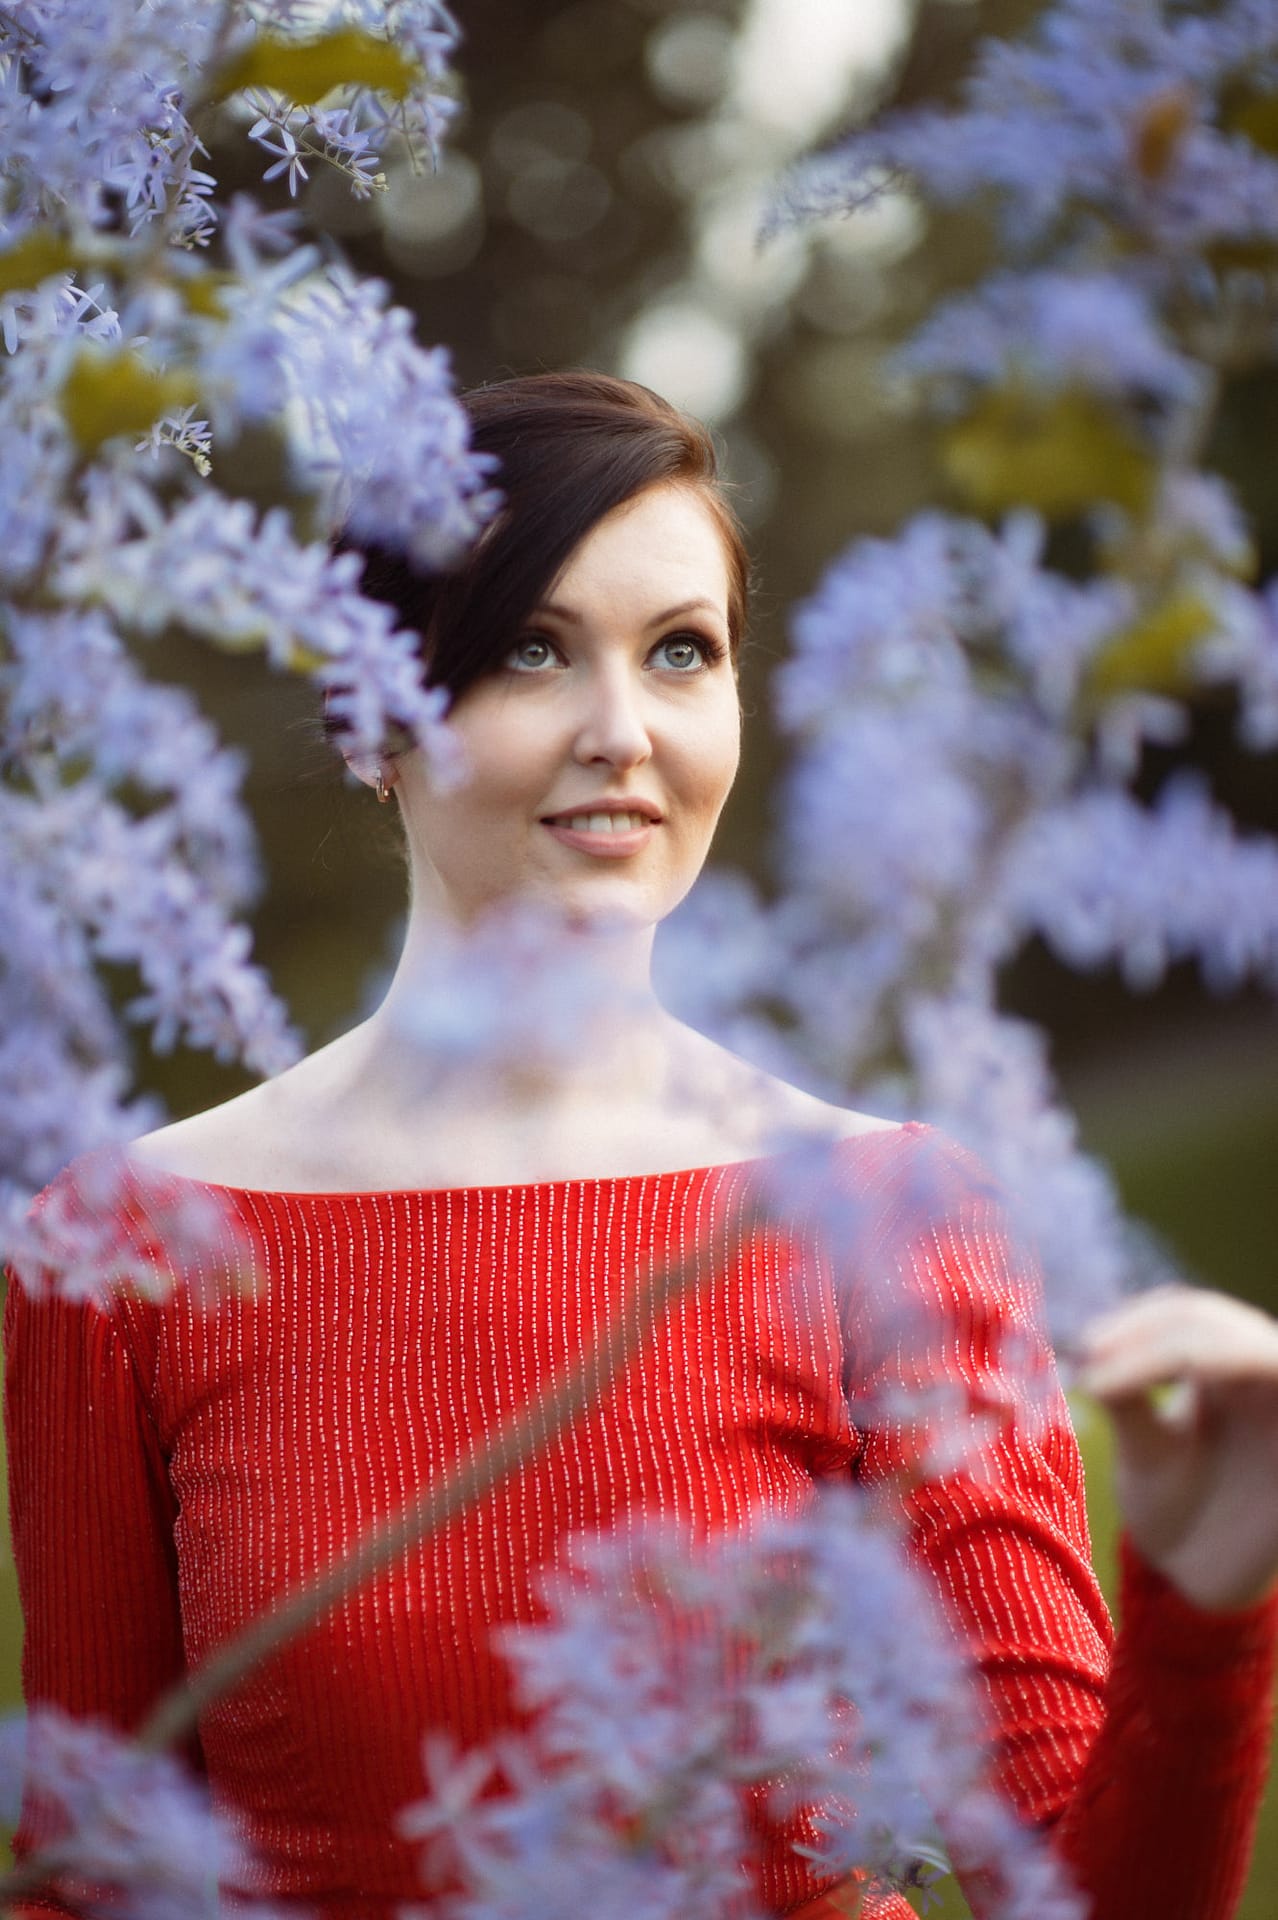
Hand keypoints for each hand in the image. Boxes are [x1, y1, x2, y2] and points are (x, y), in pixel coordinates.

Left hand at [1076, 1284, 1277, 1612]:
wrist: (1200, 1582)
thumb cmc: (1172, 1509)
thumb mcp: (1141, 1445)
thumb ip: (1127, 1391)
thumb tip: (1093, 1347)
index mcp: (1223, 1367)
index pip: (1188, 1312)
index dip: (1137, 1319)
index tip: (1083, 1347)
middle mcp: (1261, 1379)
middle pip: (1215, 1321)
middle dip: (1149, 1333)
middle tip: (1091, 1357)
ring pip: (1253, 1348)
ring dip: (1176, 1351)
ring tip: (1108, 1384)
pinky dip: (1227, 1378)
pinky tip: (1158, 1406)